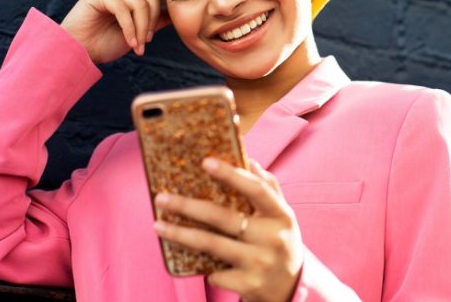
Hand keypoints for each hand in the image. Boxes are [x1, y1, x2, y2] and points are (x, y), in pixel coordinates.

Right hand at [60, 0, 169, 63]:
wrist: (81, 52)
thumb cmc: (106, 43)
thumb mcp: (138, 33)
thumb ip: (154, 21)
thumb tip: (174, 14)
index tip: (157, 25)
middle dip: (152, 20)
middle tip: (146, 41)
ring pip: (139, 2)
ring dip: (141, 28)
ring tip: (137, 46)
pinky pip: (123, 8)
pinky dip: (129, 28)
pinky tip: (129, 42)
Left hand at [154, 159, 303, 301]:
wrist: (292, 289)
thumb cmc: (280, 243)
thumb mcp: (281, 216)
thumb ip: (269, 188)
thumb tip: (249, 161)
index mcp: (281, 216)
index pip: (256, 189)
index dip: (231, 174)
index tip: (206, 162)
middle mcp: (272, 239)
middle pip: (223, 217)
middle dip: (188, 206)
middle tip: (162, 198)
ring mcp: (260, 263)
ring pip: (211, 245)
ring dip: (180, 234)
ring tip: (158, 226)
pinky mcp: (248, 285)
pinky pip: (215, 273)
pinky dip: (205, 268)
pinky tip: (199, 263)